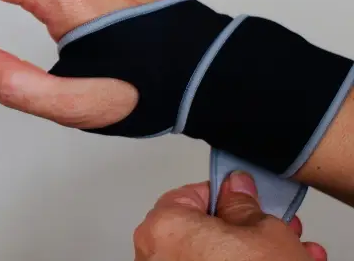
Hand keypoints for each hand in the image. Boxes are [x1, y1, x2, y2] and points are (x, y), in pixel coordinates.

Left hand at [134, 171, 326, 260]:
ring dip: (247, 254)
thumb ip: (243, 205)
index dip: (227, 196)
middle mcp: (154, 256)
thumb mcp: (263, 232)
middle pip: (201, 230)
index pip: (191, 194)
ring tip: (287, 255)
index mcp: (164, 226)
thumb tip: (235, 189)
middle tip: (274, 230)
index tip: (250, 201)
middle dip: (243, 230)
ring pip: (208, 257)